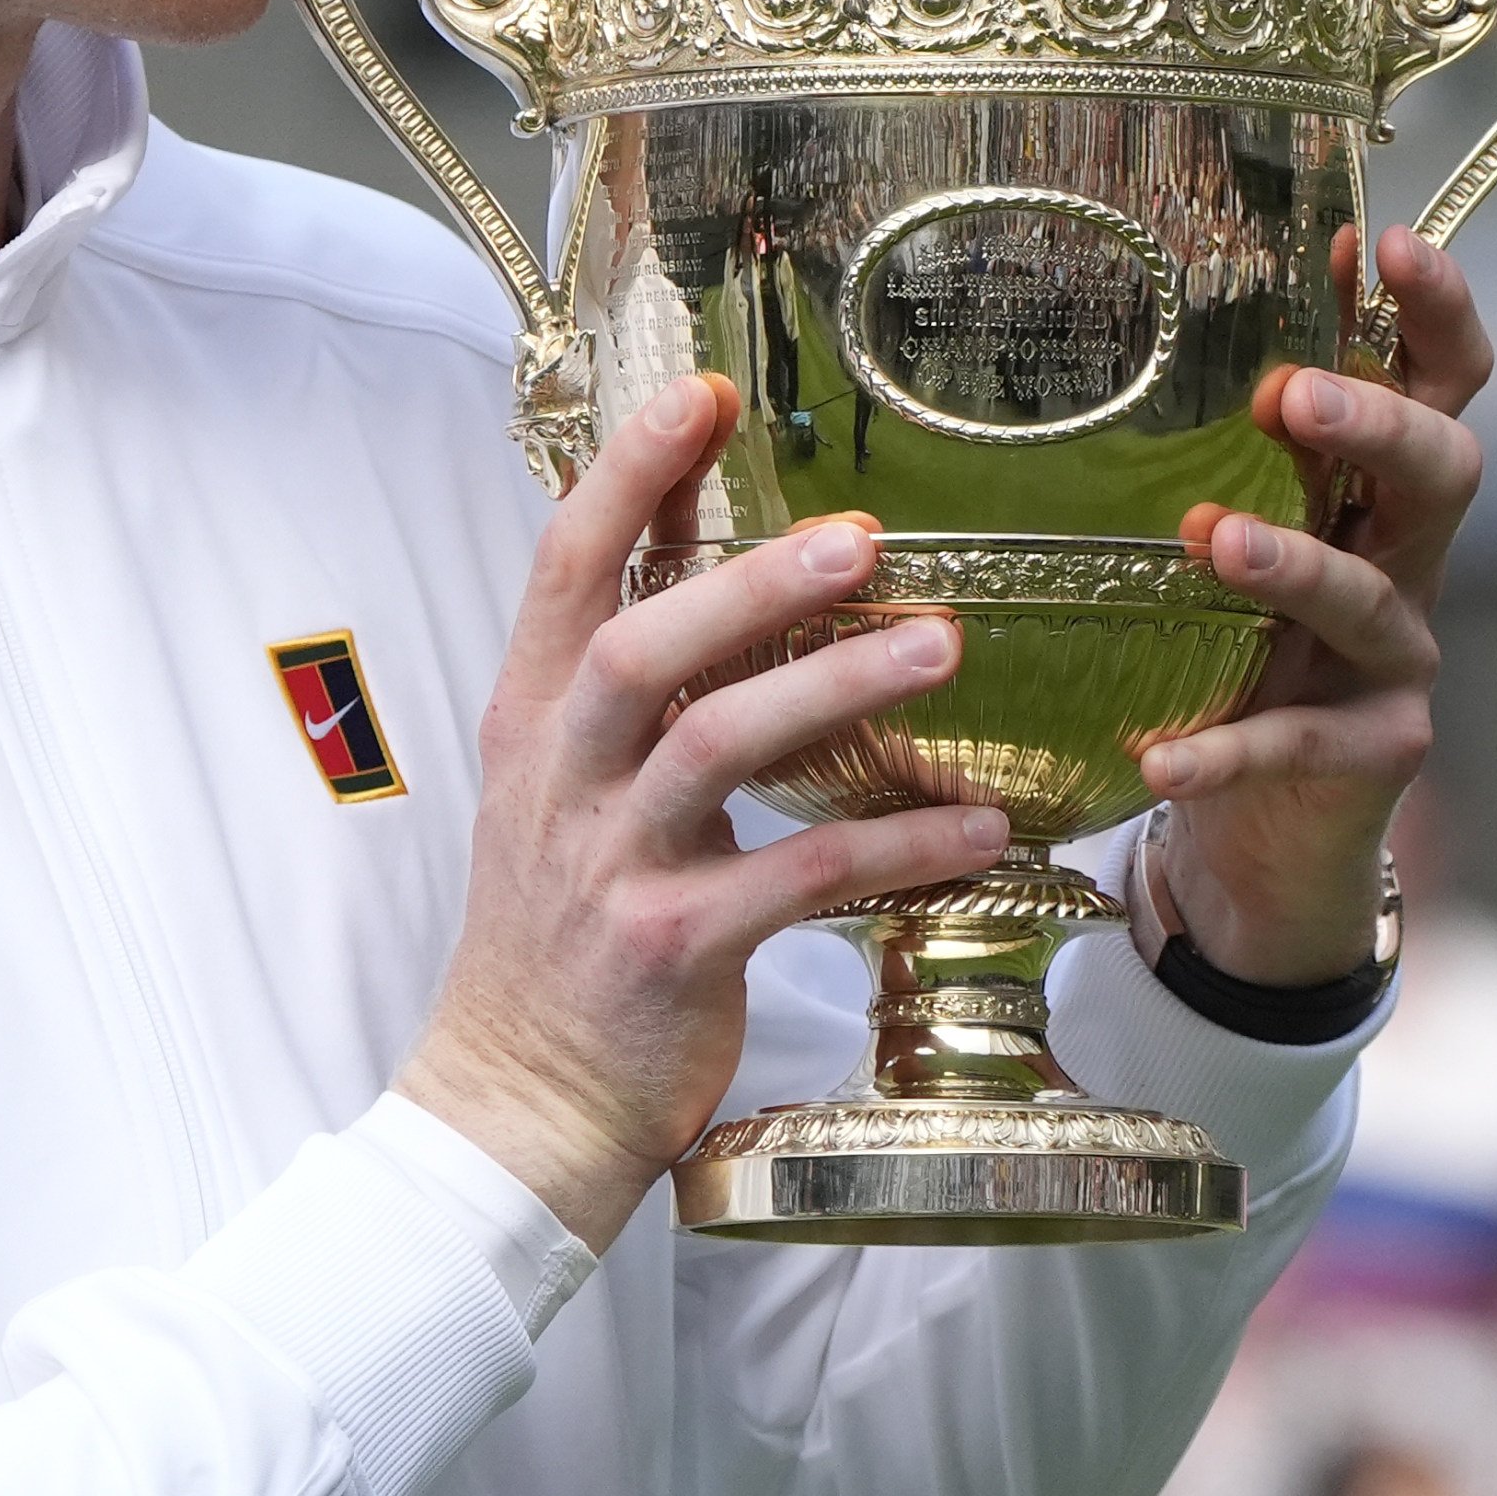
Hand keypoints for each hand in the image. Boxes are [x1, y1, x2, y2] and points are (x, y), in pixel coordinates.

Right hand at [399, 375, 1009, 1249]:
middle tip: (860, 532)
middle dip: (747, 582)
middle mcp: (561, 779)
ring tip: (940, 644)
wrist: (518, 1100)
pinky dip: (891, 847)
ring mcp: (611, 865)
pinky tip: (978, 824)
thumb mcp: (564, 788)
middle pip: (642, 648)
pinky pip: (796, 880)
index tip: (703, 395)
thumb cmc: (561, 932)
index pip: (565, 570)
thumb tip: (708, 559)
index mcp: (533, 722)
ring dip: (833, 690)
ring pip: (716, 749)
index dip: (628, 477)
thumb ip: (625, 687)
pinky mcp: (672, 949)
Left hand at [1150, 227, 1489, 987]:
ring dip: (1297, 565)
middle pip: (1443, 469)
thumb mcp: (1223, 538)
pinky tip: (1162, 755)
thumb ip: (1198, 452)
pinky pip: (1297, 741)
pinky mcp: (1370, 752)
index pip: (1436, 380)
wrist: (1262, 828)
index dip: (1430, 311)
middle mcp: (1405, 560)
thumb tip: (1101, 319)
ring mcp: (1396, 659)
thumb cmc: (1230, 649)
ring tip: (1216, 540)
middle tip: (1296, 395)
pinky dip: (1227, 746)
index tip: (1379, 241)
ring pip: (1370, 598)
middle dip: (1377, 424)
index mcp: (1374, 489)